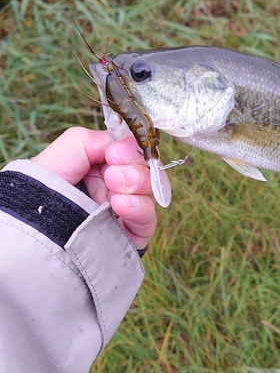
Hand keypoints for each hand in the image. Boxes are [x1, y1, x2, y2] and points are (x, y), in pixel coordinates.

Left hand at [31, 127, 156, 249]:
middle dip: (134, 168)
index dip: (133, 152)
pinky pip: (149, 219)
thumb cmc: (49, 180)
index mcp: (109, 167)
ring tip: (114, 189)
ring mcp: (127, 211)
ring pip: (151, 194)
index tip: (116, 154)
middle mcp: (120, 188)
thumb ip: (105, 138)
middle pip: (148, 172)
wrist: (36, 222)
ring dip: (137, 186)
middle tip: (113, 172)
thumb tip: (130, 146)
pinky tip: (120, 204)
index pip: (138, 155)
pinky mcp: (132, 234)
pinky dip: (139, 208)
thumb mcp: (74, 144)